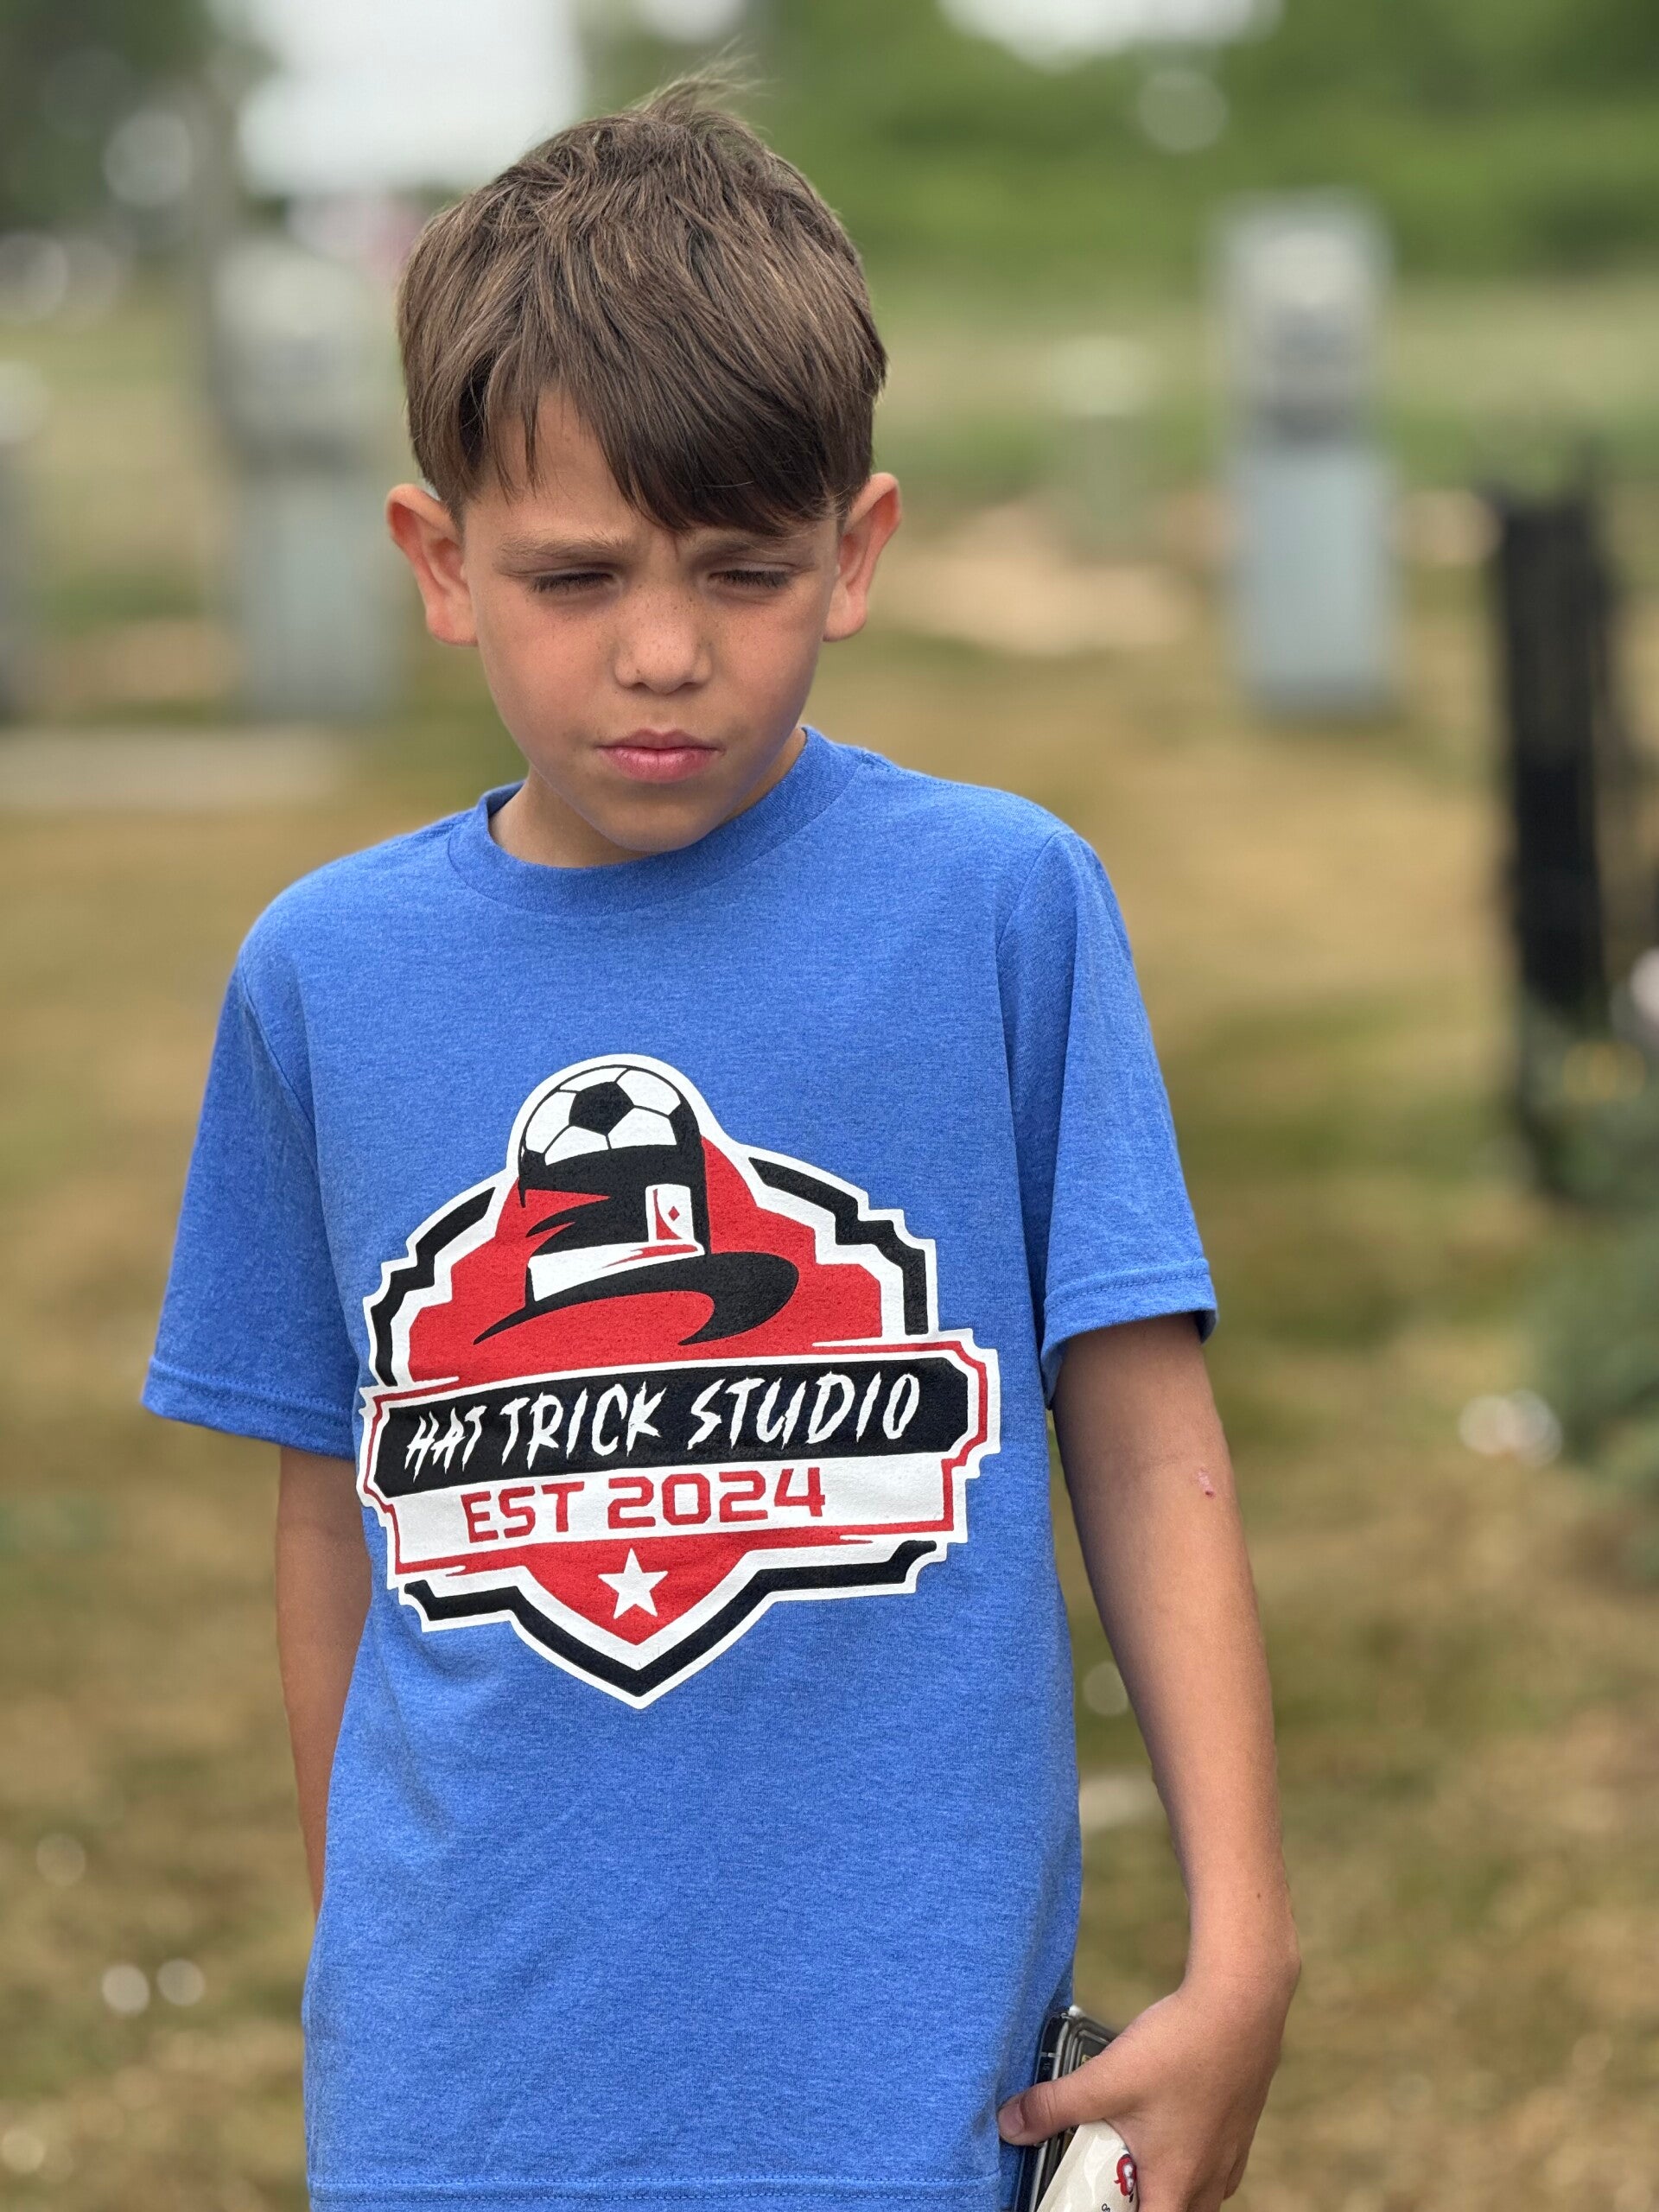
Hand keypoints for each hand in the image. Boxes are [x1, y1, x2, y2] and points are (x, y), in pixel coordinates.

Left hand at [997, 1962, 1296, 2211]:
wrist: (1242, 2003)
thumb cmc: (1180, 2046)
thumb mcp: (1106, 2078)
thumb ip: (1055, 2106)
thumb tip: (1009, 2126)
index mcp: (1176, 2184)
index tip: (1090, 2199)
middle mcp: (1209, 2182)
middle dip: (1135, 2208)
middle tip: (1101, 2183)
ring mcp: (1229, 2158)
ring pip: (1195, 2198)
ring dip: (1161, 2188)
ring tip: (1127, 2159)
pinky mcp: (1238, 2131)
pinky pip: (1210, 2170)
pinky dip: (1184, 2164)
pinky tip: (1165, 2130)